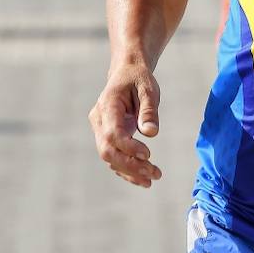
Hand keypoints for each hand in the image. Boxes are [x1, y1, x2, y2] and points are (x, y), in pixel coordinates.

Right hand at [89, 63, 162, 187]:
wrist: (126, 73)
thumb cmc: (138, 79)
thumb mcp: (148, 88)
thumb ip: (149, 110)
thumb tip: (151, 133)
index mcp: (108, 105)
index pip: (112, 133)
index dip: (128, 147)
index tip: (148, 154)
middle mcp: (99, 120)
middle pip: (107, 150)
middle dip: (130, 165)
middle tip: (154, 173)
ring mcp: (100, 130)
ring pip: (109, 157)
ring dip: (130, 171)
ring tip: (153, 178)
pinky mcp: (107, 137)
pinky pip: (114, 157)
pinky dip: (127, 170)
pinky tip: (144, 178)